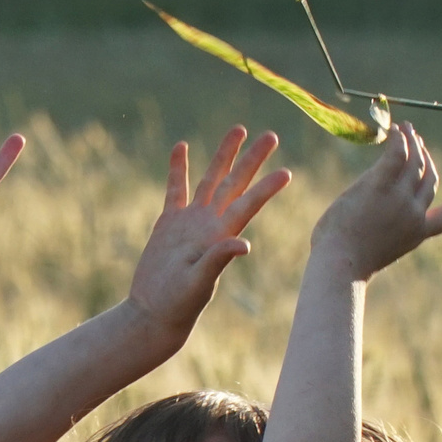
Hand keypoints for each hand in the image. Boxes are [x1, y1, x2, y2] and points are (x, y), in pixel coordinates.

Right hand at [123, 125, 290, 341]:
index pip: (248, 205)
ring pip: (210, 179)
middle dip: (252, 159)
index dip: (266, 188)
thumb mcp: (199, 283)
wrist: (154, 311)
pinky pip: (175, 189)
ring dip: (224, 156)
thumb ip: (218, 261)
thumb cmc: (179, 303)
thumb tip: (242, 244)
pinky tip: (182, 146)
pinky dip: (177, 168)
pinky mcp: (169, 223)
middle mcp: (210, 223)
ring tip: (238, 130)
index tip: (287, 172)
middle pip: (235, 183)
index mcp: (221, 235)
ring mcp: (190, 221)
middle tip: (272, 135)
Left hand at [309, 124, 441, 279]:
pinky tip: (394, 128)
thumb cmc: (345, 263)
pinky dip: (398, 139)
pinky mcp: (379, 186)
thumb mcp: (374, 250)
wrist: (338, 265)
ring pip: (415, 162)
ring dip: (413, 141)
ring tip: (404, 127)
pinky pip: (396, 154)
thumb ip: (382, 232)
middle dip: (425, 157)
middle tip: (416, 141)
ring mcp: (399, 199)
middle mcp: (414, 214)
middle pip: (429, 179)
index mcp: (417, 234)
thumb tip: (368, 215)